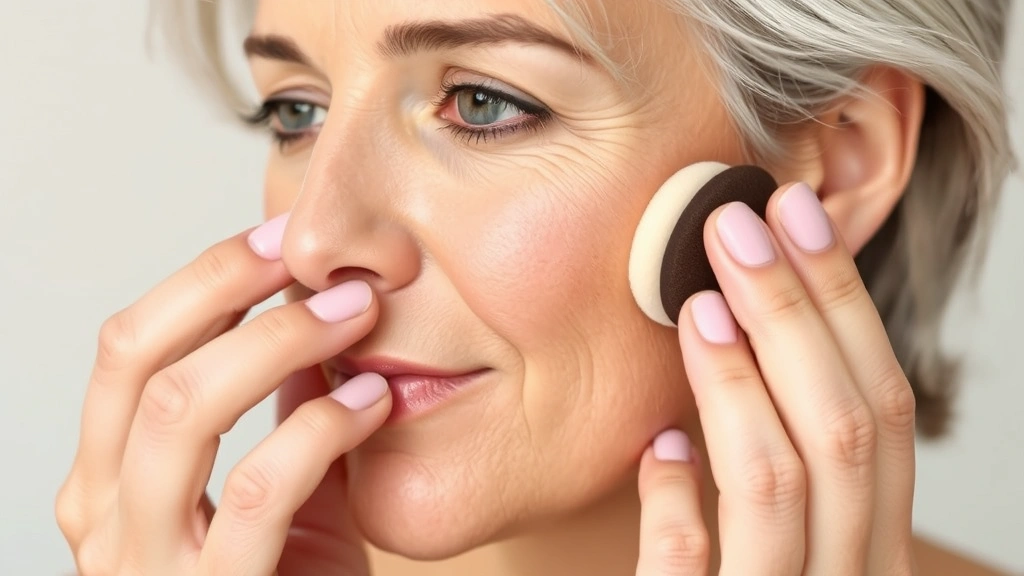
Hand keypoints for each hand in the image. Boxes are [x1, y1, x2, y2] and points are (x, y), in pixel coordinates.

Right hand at [56, 220, 390, 575]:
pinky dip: (320, 429)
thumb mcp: (274, 479)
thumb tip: (307, 305)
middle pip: (140, 359)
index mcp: (110, 475)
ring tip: (357, 314)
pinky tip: (373, 402)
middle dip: (232, 289)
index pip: (131, 346)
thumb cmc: (291, 575)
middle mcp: (105, 515)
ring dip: (280, 343)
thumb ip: (276, 403)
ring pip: (183, 411)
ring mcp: (147, 564)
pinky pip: (259, 490)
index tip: (282, 238)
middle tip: (320, 262)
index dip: (204, 279)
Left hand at [635, 183, 916, 574]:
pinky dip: (681, 511)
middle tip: (737, 225)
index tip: (792, 216)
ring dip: (741, 384)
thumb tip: (740, 346)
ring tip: (695, 306)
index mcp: (874, 550)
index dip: (842, 308)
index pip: (883, 412)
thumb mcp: (784, 549)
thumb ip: (782, 472)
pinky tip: (657, 455)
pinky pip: (700, 575)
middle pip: (849, 432)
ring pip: (785, 487)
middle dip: (797, 316)